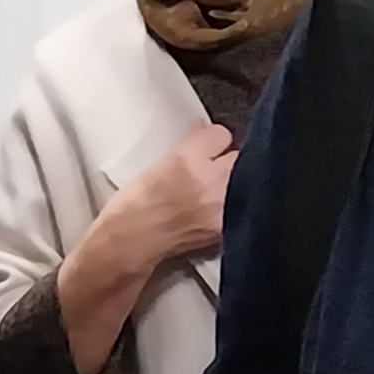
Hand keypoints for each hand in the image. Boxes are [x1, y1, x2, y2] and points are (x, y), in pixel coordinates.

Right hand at [122, 120, 235, 265]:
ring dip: (231, 184)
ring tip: (212, 192)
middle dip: (227, 161)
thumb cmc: (134, 204)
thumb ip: (187, 146)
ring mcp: (219, 206)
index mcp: (187, 158)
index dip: (213, 141)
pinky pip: (237, 207)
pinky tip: (212, 211)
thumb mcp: (157, 164)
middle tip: (212, 170)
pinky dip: (229, 207)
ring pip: (242, 182)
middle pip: (237, 157)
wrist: (131, 243)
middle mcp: (209, 180)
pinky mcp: (222, 227)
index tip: (208, 147)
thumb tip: (203, 130)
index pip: (220, 135)